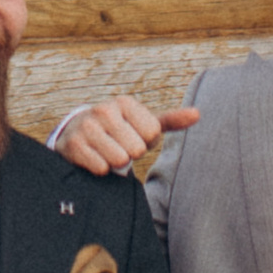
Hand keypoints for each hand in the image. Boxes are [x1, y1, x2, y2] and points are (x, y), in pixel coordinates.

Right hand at [53, 93, 196, 176]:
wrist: (76, 134)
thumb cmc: (117, 129)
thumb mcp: (142, 122)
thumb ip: (170, 120)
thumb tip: (198, 114)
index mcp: (124, 102)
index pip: (152, 133)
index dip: (146, 142)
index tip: (133, 137)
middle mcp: (105, 110)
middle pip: (137, 149)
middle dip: (130, 153)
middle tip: (119, 146)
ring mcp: (88, 127)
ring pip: (120, 160)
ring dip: (116, 163)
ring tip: (107, 151)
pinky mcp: (74, 145)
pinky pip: (102, 168)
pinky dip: (101, 169)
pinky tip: (95, 158)